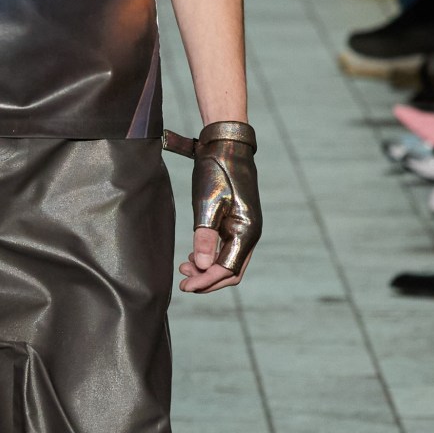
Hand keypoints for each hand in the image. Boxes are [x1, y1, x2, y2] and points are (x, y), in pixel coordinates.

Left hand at [180, 125, 260, 293]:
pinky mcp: (237, 223)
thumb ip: (205, 237)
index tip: (185, 287)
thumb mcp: (207, 204)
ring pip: (229, 262)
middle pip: (231, 271)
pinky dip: (211, 257)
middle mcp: (250, 234)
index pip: (227, 270)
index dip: (206, 282)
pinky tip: (193, 256)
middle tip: (183, 282)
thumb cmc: (216, 172)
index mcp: (247, 232)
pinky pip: (227, 249)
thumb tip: (202, 268)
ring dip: (208, 270)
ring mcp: (245, 229)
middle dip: (208, 281)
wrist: (226, 145)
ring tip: (184, 267)